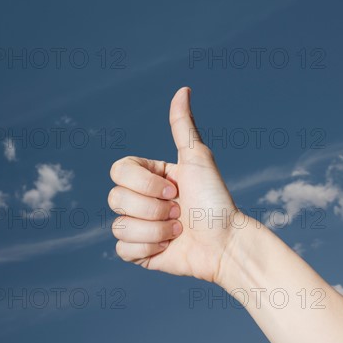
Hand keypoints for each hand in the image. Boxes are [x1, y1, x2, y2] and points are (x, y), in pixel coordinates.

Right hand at [108, 87, 238, 282]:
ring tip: (179, 230)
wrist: (226, 243)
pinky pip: (122, 250)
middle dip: (153, 208)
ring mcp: (138, 227)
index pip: (118, 171)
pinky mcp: (139, 253)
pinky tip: (169, 247)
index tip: (175, 188)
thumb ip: (183, 126)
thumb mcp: (198, 158)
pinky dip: (148, 249)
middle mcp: (140, 200)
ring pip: (120, 226)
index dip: (145, 183)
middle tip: (180, 210)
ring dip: (155, 231)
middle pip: (115, 199)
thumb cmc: (215, 199)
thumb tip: (183, 90)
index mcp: (148, 177)